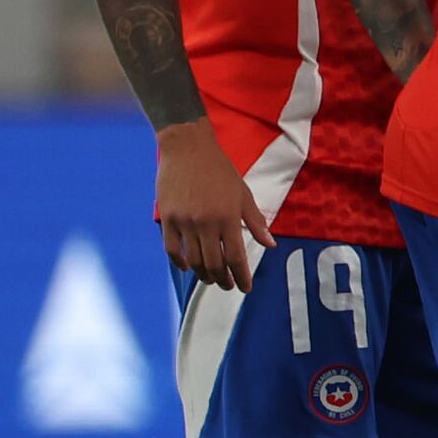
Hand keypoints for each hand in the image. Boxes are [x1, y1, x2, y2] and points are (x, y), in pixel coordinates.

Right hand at [150, 120, 272, 291]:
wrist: (187, 149)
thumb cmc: (220, 170)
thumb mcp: (243, 193)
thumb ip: (256, 221)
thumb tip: (270, 245)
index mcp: (228, 217)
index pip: (237, 257)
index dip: (242, 276)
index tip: (246, 288)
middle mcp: (206, 223)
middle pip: (214, 263)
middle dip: (223, 279)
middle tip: (228, 286)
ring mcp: (184, 222)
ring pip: (193, 260)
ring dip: (203, 274)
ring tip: (211, 279)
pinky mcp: (167, 219)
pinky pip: (171, 249)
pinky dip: (180, 262)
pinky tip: (187, 268)